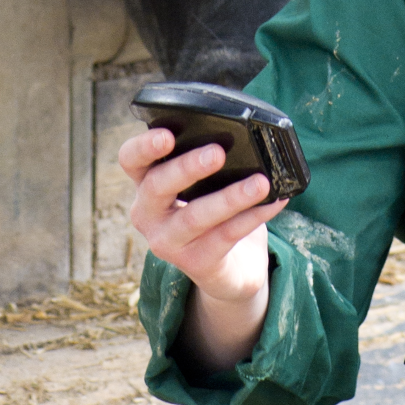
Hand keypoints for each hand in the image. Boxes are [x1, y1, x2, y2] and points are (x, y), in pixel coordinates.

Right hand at [119, 126, 288, 373]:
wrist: (229, 269)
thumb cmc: (213, 211)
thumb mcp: (205, 184)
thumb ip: (211, 160)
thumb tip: (246, 135)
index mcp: (146, 183)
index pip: (131, 160)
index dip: (144, 147)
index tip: (167, 136)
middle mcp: (147, 214)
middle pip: (156, 187)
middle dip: (186, 168)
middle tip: (217, 153)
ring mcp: (168, 242)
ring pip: (194, 217)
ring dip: (229, 198)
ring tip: (259, 183)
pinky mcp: (194, 263)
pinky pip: (225, 236)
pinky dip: (252, 217)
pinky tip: (274, 202)